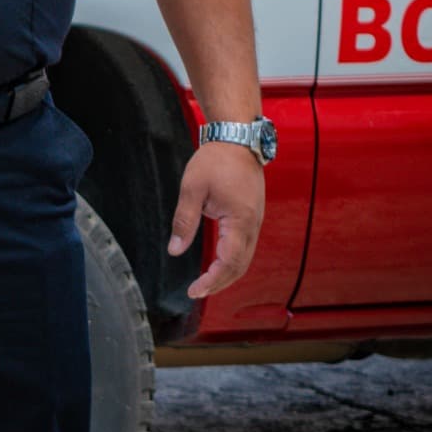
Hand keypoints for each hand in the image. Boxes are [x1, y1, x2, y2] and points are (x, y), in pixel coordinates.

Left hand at [168, 140, 264, 300]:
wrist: (237, 139)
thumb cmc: (215, 160)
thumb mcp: (192, 189)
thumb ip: (184, 222)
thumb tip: (175, 250)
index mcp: (241, 220)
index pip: (229, 262)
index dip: (212, 280)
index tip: (194, 291)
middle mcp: (253, 225)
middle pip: (240, 266)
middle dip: (219, 283)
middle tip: (197, 292)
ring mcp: (256, 222)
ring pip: (245, 259)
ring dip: (227, 274)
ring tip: (206, 283)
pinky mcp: (253, 217)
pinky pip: (246, 247)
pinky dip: (233, 261)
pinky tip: (218, 264)